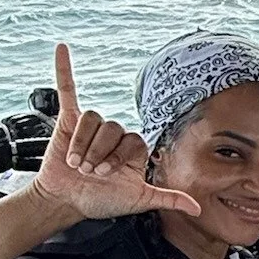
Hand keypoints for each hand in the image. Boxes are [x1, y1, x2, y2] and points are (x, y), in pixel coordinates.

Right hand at [33, 45, 199, 222]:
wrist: (66, 201)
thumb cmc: (100, 200)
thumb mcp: (138, 201)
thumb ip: (167, 198)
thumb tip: (197, 208)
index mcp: (132, 149)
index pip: (133, 139)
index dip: (118, 156)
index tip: (105, 175)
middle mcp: (114, 135)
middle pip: (113, 128)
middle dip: (99, 153)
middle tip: (90, 172)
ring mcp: (91, 127)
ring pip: (93, 119)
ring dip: (83, 143)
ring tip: (77, 163)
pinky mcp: (68, 121)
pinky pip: (68, 90)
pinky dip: (65, 69)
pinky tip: (62, 50)